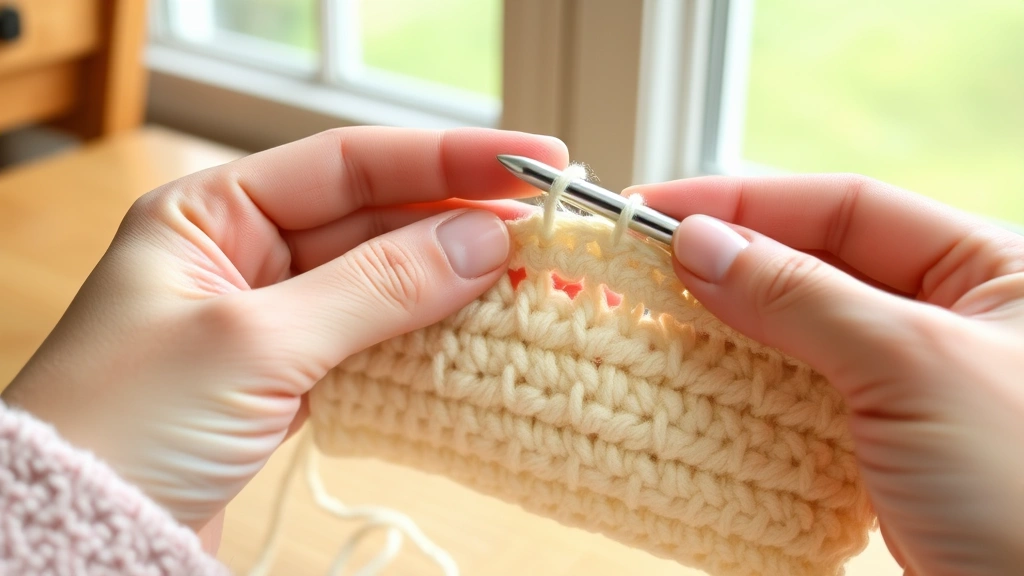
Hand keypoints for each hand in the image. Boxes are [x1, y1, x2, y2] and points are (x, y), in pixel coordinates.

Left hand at [1, 127, 566, 533]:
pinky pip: (374, 341)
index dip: (446, 158)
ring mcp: (270, 320)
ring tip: (532, 281)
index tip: (529, 162)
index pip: (349, 163)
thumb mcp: (253, 342)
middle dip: (461, 224)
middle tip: (548, 231)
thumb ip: (374, 287)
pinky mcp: (290, 380)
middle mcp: (243, 255)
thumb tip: (481, 243)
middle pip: (375, 220)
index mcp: (210, 213)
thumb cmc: (124, 426)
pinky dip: (427, 339)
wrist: (72, 536)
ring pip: (382, 284)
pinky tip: (479, 333)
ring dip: (454, 284)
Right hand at [627, 175, 1023, 575]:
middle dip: (729, 263)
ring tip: (653, 320)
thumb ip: (801, 296)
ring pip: (800, 332)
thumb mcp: (912, 368)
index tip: (658, 212)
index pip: (845, 208)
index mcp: (991, 269)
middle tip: (639, 267)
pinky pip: (801, 394)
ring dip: (727, 326)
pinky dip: (747, 386)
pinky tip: (698, 380)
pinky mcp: (883, 446)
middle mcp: (953, 317)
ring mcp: (915, 385)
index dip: (746, 203)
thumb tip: (700, 245)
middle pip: (817, 264)